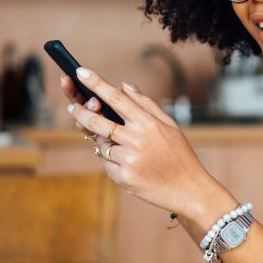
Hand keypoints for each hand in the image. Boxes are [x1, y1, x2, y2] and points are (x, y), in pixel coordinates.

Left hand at [62, 68, 235, 225]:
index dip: (96, 84)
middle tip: (73, 107)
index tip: (81, 71)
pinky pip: (107, 164)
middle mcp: (137, 140)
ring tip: (128, 151)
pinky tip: (132, 166)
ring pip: (102, 145)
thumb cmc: (180, 156)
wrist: (189, 190)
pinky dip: (113, 162)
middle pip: (97, 121)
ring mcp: (128, 160)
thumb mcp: (169, 126)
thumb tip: (124, 86)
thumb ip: (146, 104)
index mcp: (148, 124)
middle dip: (81, 112)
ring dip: (106, 143)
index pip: (117, 98)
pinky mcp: (123, 177)